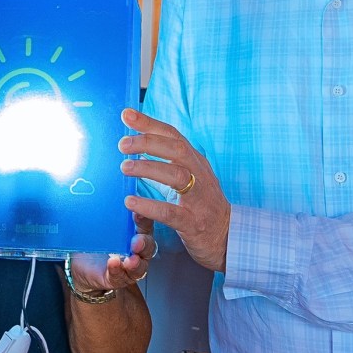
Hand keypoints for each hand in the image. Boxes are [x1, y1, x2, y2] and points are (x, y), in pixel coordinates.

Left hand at [68, 212, 156, 292]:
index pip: (145, 224)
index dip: (144, 219)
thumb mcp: (97, 223)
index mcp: (136, 232)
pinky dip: (117, 270)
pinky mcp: (116, 278)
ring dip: (136, 262)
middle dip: (144, 243)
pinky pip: (119, 276)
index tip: (138, 212)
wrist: (81, 265)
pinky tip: (114, 263)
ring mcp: (129, 267)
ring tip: (130, 259)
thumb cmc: (95, 241)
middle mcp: (136, 250)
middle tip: (137, 240)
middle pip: (148, 246)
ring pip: (140, 266)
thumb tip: (90, 190)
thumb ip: (100, 210)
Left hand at [119, 107, 230, 271]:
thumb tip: (136, 147)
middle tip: (123, 144)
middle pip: (177, 149)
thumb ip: (165, 163)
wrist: (229, 238)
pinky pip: (171, 212)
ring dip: (148, 168)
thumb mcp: (188, 178)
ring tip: (124, 167)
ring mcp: (199, 199)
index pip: (173, 135)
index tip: (127, 114)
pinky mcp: (194, 223)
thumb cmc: (202, 205)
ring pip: (176, 176)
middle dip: (149, 142)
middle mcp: (199, 175)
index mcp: (195, 162)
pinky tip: (130, 202)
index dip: (150, 123)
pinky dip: (150, 205)